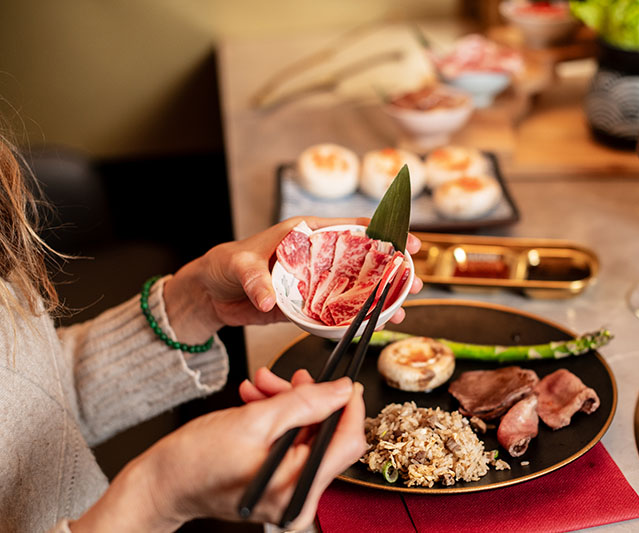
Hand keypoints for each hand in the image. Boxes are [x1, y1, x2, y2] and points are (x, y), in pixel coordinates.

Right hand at [73, 375, 366, 531]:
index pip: (347, 443)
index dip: (348, 407)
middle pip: (325, 438)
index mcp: (297, 490)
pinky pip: (291, 445)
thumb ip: (304, 403)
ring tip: (262, 387)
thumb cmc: (194, 460)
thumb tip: (341, 390)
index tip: (345, 381)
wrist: (161, 482)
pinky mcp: (278, 486)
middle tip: (289, 377)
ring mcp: (288, 494)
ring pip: (306, 437)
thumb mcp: (254, 420)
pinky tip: (257, 402)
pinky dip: (278, 421)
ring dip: (287, 406)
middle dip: (307, 401)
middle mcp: (299, 499)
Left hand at [162, 216, 422, 344]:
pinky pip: (339, 311)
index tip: (406, 239)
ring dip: (381, 296)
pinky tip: (377, 324)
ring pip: (356, 287)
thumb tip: (269, 301)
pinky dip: (359, 317)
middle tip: (414, 280)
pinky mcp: (308, 305)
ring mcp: (315, 282)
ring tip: (403, 306)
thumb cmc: (226, 265)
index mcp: (306, 235)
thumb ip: (257, 281)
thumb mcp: (240, 267)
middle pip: (363, 260)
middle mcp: (317, 257)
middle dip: (392, 269)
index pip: (351, 229)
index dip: (382, 232)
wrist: (211, 292)